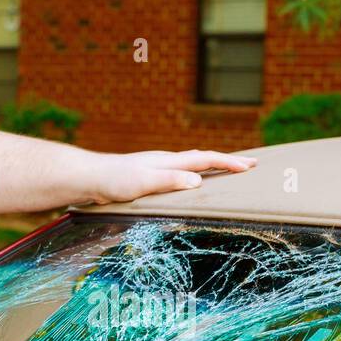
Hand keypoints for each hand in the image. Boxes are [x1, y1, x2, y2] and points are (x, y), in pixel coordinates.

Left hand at [83, 149, 257, 204]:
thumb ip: (170, 180)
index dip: (228, 162)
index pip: (205, 159)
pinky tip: (193, 179)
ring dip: (214, 165)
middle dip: (228, 161)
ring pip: (193, 164)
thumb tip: (198, 181)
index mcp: (169, 161)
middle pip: (203, 158)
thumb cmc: (114, 181)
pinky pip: (182, 172)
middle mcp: (166, 161)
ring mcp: (158, 167)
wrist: (89, 177)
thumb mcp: (144, 182)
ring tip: (229, 168)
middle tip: (250, 164)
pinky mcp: (150, 176)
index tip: (249, 166)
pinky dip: (197, 172)